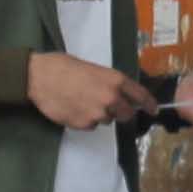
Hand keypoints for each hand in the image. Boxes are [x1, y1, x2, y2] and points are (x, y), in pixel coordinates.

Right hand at [24, 54, 153, 133]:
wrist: (39, 77)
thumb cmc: (63, 66)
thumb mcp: (93, 69)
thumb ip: (109, 83)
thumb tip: (120, 94)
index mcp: (115, 80)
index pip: (140, 95)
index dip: (149, 104)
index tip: (153, 110)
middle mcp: (111, 98)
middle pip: (126, 114)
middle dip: (120, 111)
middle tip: (106, 104)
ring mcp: (98, 114)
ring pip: (106, 120)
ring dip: (99, 114)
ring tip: (81, 101)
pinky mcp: (84, 124)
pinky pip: (90, 125)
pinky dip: (84, 119)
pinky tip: (72, 107)